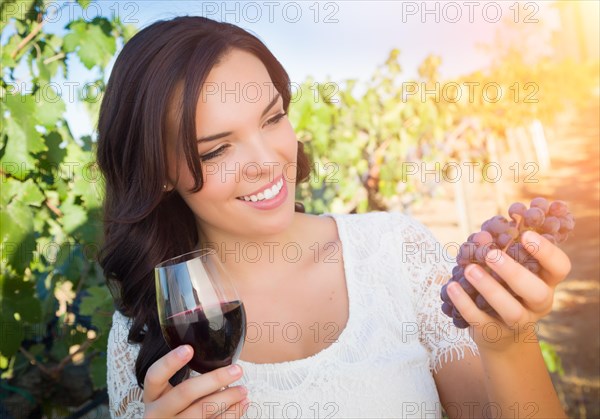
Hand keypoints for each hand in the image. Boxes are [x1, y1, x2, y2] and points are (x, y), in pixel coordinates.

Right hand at [143, 345, 249, 417]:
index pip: (154, 376)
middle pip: (185, 393)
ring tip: (243, 389)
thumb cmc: (173, 410)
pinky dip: (231, 414)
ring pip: (202, 411)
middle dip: (214, 379)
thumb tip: (220, 364)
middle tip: (237, 369)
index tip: (189, 348)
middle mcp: (157, 413)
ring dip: (228, 398)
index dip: (170, 362)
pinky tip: (242, 404)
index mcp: (152, 396)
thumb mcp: (168, 396)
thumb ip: (185, 383)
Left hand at [447, 230, 571, 351]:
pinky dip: (464, 304)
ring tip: (470, 270)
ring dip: (490, 289)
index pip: (560, 267)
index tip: (525, 235)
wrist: (499, 335)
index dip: (546, 252)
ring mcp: (519, 322)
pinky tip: (452, 287)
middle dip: (514, 273)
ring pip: (512, 311)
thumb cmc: (503, 288)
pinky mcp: (495, 334)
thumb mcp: (504, 269)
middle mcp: (538, 304)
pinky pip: (481, 321)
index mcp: (546, 282)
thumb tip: (481, 237)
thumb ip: (495, 251)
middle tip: (491, 255)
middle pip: (537, 292)